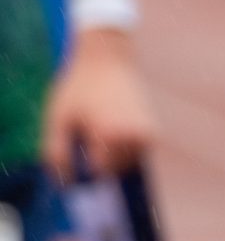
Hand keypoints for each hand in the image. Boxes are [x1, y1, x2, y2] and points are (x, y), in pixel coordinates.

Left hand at [41, 32, 153, 177]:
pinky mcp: (154, 128)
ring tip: (99, 129)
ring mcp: (147, 132)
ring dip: (113, 156)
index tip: (75, 153)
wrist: (108, 57)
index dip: (83, 167)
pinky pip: (138, 152)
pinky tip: (113, 127)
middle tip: (86, 135)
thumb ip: (55, 153)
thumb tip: (64, 182)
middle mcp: (134, 135)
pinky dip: (125, 148)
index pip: (99, 172)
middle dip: (98, 160)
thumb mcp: (57, 119)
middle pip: (115, 169)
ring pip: (129, 162)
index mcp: (109, 134)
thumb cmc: (78, 87)